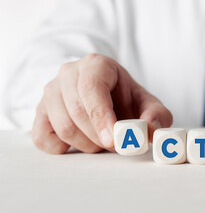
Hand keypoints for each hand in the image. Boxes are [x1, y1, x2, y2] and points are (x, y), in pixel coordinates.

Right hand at [32, 53, 172, 153]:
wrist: (107, 98)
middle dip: (100, 136)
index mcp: (96, 64)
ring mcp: (50, 92)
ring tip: (102, 142)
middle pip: (77, 111)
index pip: (91, 87)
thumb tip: (150, 131)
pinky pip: (43, 137)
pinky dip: (63, 148)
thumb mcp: (148, 105)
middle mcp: (69, 73)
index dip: (101, 116)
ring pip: (62, 126)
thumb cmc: (126, 100)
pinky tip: (81, 142)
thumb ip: (157, 116)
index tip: (113, 140)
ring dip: (87, 144)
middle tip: (116, 146)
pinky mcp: (39, 112)